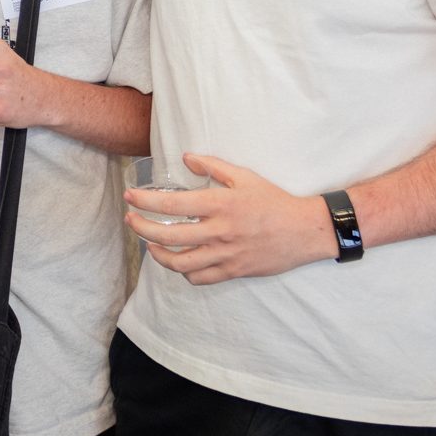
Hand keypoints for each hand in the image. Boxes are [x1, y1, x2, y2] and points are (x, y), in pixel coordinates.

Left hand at [124, 154, 337, 284]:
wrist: (305, 231)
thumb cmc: (274, 200)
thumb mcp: (244, 176)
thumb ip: (212, 165)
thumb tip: (185, 157)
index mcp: (219, 204)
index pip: (171, 205)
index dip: (145, 201)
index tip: (130, 196)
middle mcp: (219, 231)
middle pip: (168, 236)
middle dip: (141, 228)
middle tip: (131, 220)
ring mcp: (225, 255)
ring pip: (180, 263)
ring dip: (158, 254)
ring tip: (150, 245)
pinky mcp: (233, 271)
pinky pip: (200, 278)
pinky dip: (184, 272)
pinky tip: (179, 261)